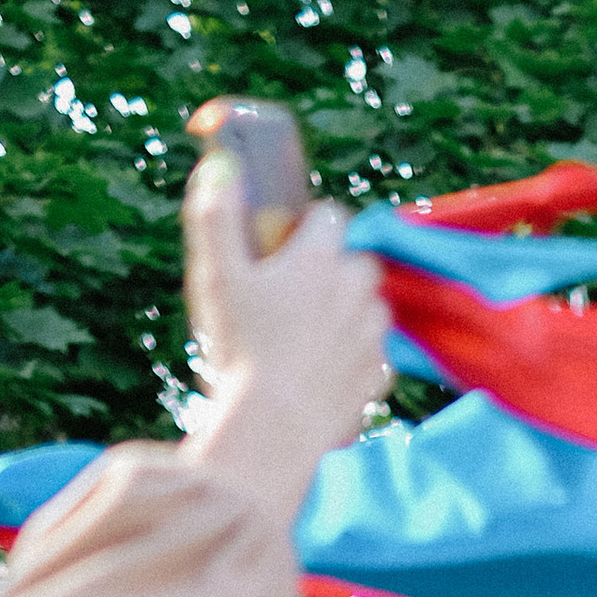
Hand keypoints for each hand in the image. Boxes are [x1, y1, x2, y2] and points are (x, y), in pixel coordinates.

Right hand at [182, 152, 390, 517]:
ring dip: (345, 312)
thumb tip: (219, 166)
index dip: (307, 228)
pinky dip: (353, 357)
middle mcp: (357, 287)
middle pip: (354, 261)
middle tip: (290, 299)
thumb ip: (215, 216)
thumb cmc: (240, 350)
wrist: (272, 430)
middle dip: (331, 271)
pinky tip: (320, 372)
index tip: (283, 250)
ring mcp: (374, 332)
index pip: (330, 215)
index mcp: (320, 256)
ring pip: (368, 306)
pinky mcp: (381, 373)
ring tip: (303, 339)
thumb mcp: (216, 276)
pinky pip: (373, 353)